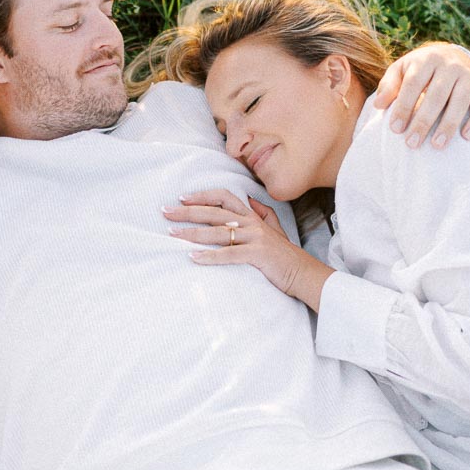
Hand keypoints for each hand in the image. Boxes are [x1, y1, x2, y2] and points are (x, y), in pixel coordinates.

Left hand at [163, 189, 333, 309]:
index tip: (182, 198)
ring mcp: (255, 237)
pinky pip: (229, 254)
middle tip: (165, 212)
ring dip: (193, 233)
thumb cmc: (285, 254)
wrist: (304, 273)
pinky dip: (210, 256)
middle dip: (188, 211)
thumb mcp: (275, 228)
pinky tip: (193, 258)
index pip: (224, 197)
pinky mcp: (257, 254)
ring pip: (218, 232)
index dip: (203, 195)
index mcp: (252, 216)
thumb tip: (250, 199)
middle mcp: (252, 222)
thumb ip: (263, 212)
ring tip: (173, 235)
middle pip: (214, 212)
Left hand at [374, 42, 469, 148]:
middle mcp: (450, 65)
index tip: (395, 129)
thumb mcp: (402, 70)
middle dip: (423, 121)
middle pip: (436, 95)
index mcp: (426, 59)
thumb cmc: (420, 68)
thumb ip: (389, 85)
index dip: (404, 107)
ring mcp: (468, 75)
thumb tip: (378, 105)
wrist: (452, 54)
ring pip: (460, 101)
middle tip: (412, 143)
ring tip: (437, 145)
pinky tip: (466, 137)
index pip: (413, 84)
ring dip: (448, 125)